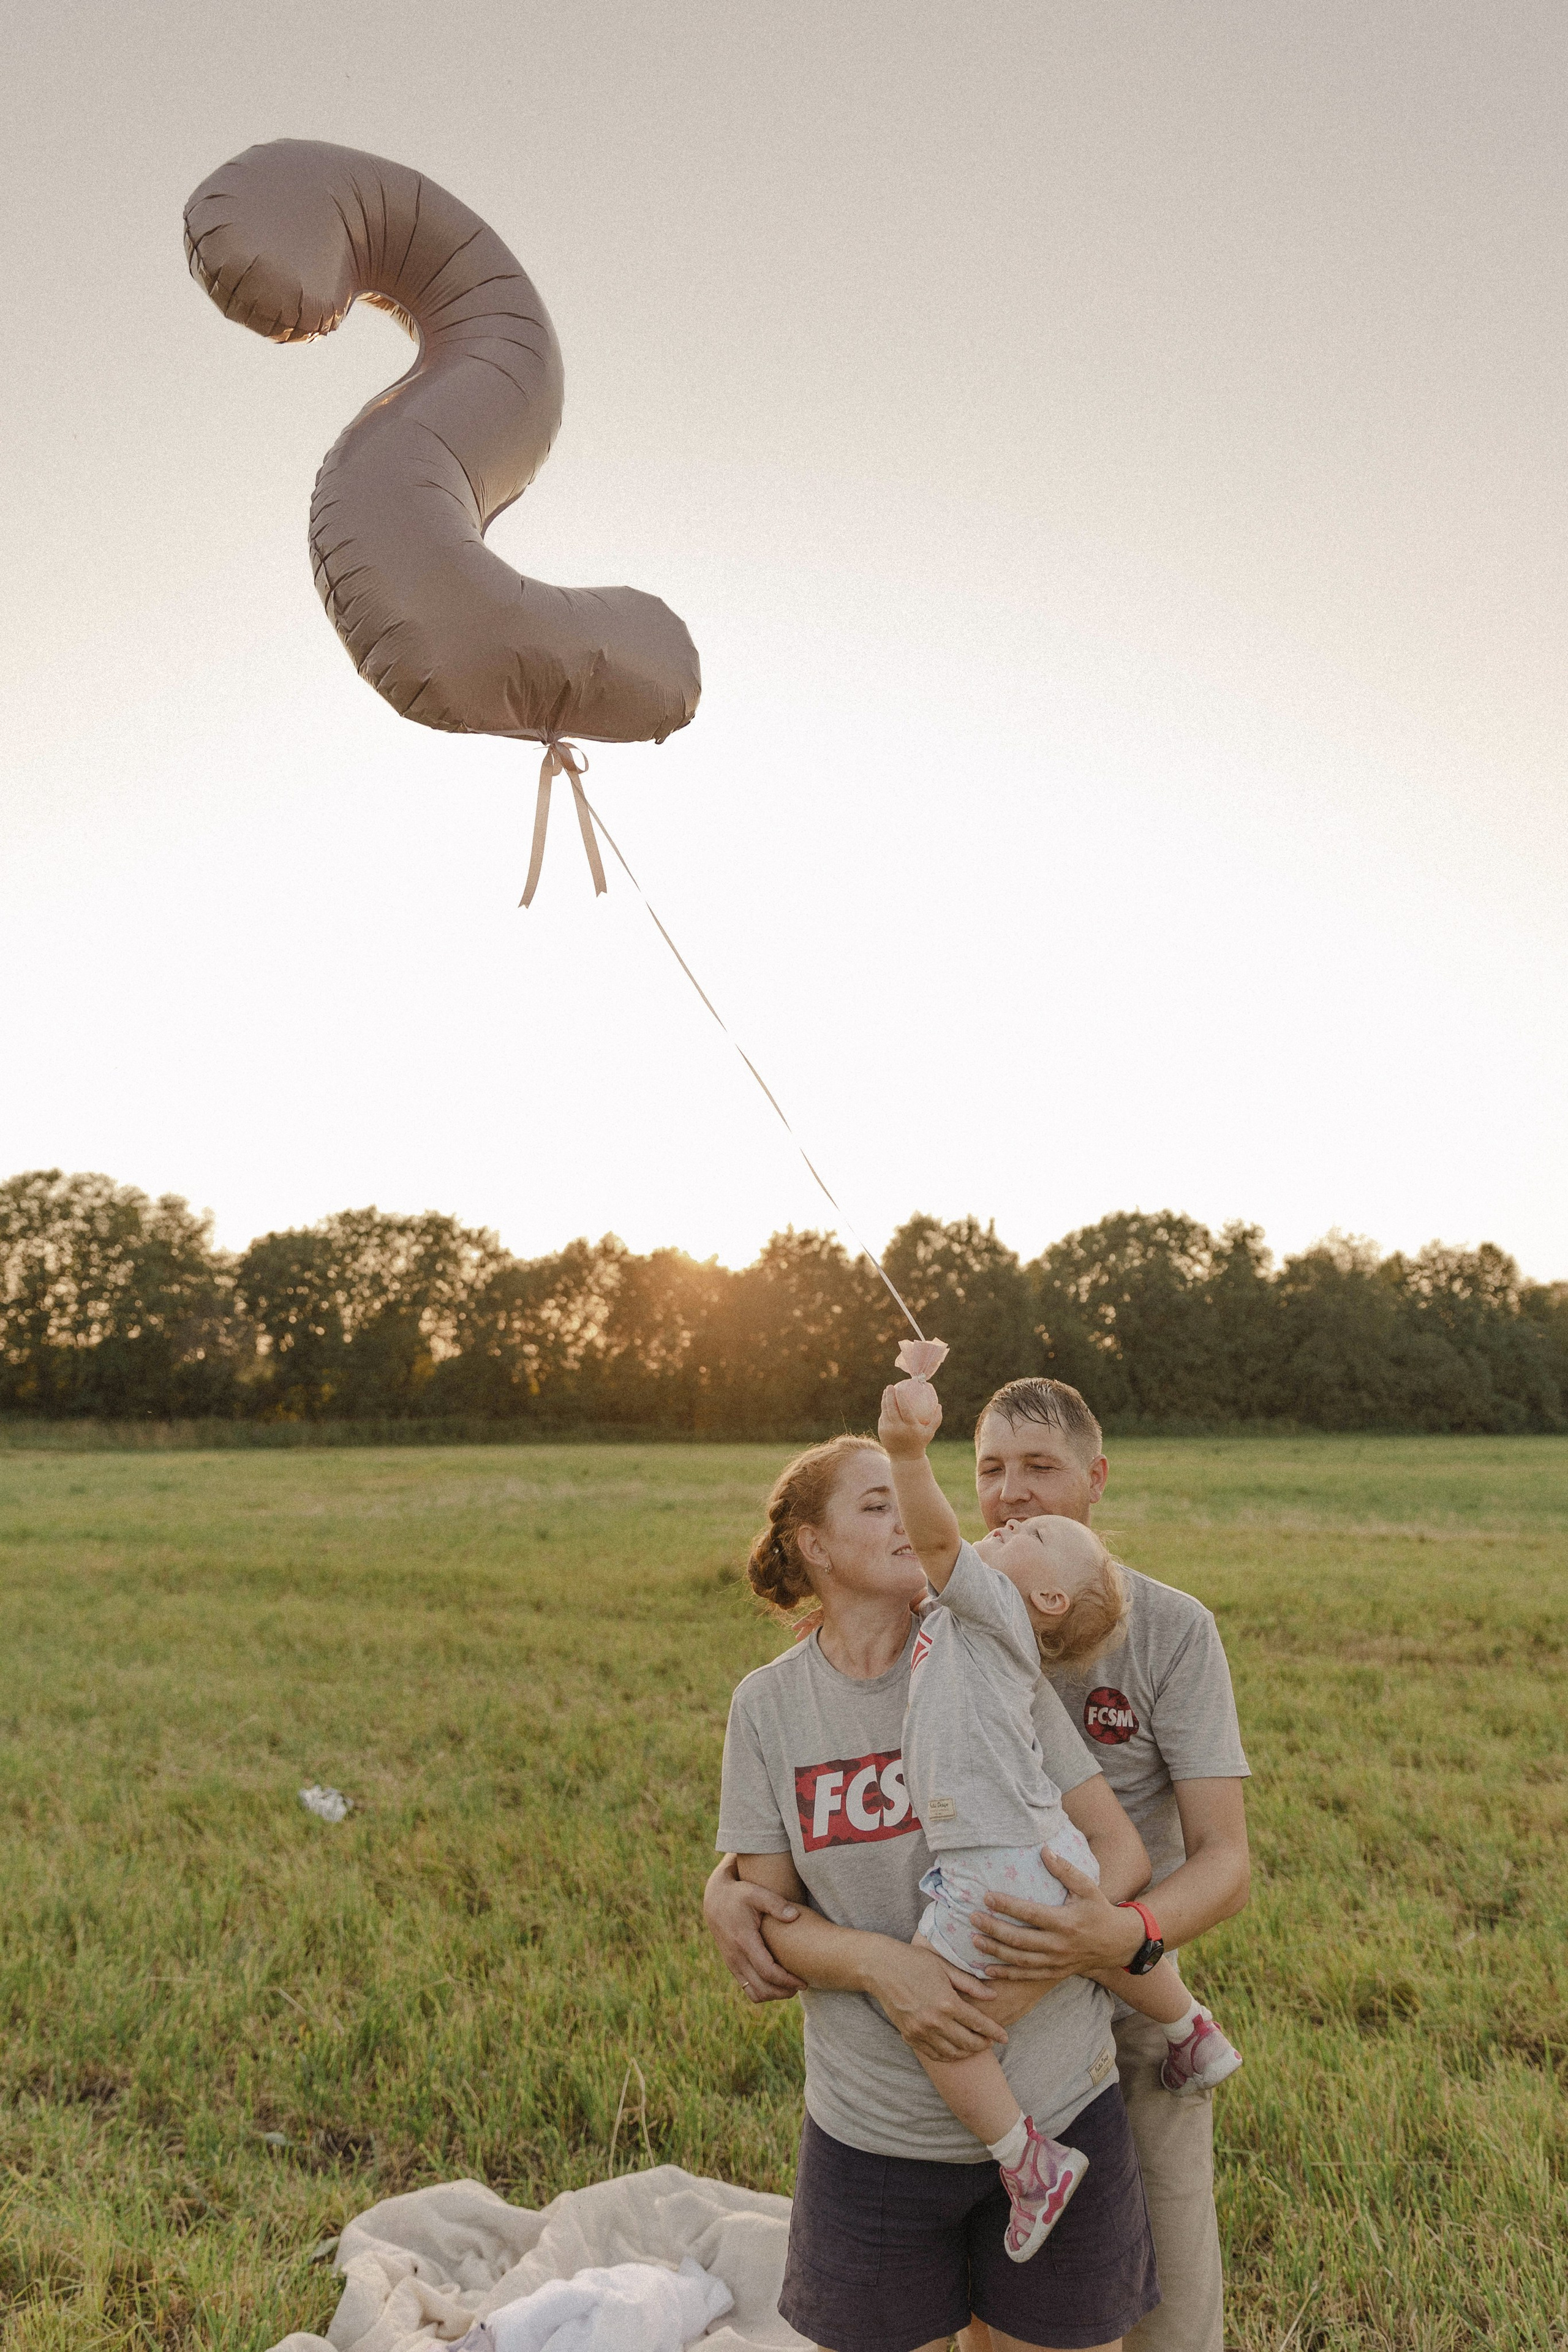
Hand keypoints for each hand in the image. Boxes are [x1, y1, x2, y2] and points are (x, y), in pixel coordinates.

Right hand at [703, 1859, 806, 2001]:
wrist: (714, 1899)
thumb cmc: (739, 1894)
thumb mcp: (756, 1893)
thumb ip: (777, 1904)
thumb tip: (795, 1916)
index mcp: (744, 1941)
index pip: (767, 1972)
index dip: (787, 1981)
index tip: (803, 1981)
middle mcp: (736, 1957)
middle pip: (762, 1989)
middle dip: (784, 1992)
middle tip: (801, 1985)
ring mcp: (732, 1963)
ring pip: (754, 1993)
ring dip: (774, 1995)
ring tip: (790, 1986)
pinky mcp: (732, 1965)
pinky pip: (747, 1988)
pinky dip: (763, 1991)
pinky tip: (776, 1981)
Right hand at [864, 1943, 1007, 2062]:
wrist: (881, 1968)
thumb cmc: (914, 1961)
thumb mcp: (945, 1967)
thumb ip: (970, 1984)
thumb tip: (993, 1996)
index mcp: (947, 2002)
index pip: (978, 2023)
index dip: (994, 2032)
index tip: (1005, 2036)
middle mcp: (935, 2021)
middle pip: (967, 2042)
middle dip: (983, 2044)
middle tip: (991, 2042)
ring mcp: (921, 2031)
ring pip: (952, 2053)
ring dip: (967, 2053)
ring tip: (974, 2047)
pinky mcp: (909, 2036)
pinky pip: (933, 2054)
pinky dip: (948, 2056)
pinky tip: (954, 2050)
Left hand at [878, 1377, 942, 1458]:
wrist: (905, 1459)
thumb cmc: (920, 1443)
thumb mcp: (930, 1433)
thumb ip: (936, 1419)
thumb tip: (939, 1405)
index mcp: (910, 1427)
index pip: (904, 1409)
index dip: (900, 1397)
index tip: (899, 1387)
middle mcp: (898, 1428)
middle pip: (891, 1408)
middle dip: (889, 1395)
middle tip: (890, 1386)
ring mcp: (888, 1431)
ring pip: (885, 1412)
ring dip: (884, 1400)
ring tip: (886, 1391)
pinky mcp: (882, 1432)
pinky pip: (883, 1418)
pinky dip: (884, 1409)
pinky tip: (886, 1402)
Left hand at [968, 1848, 1145, 1982]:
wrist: (1117, 1944)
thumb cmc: (1099, 1910)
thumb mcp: (1088, 1887)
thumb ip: (1065, 1870)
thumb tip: (1045, 1850)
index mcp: (1066, 1922)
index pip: (1031, 1914)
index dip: (1008, 1906)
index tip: (987, 1896)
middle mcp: (1059, 1945)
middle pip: (1020, 1939)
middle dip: (994, 1929)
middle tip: (972, 1918)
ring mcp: (1056, 1962)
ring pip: (1020, 1959)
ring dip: (996, 1951)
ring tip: (974, 1940)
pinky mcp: (1054, 1973)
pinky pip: (1027, 1976)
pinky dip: (1007, 1974)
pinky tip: (988, 1969)